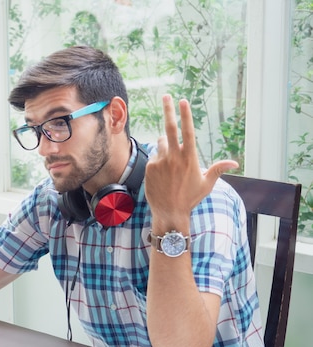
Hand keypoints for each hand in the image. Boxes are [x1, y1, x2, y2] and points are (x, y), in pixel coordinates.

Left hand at [145, 94, 237, 230]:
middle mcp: (174, 157)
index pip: (187, 131)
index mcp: (190, 158)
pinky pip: (154, 157)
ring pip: (161, 144)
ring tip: (170, 165)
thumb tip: (234, 163)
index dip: (185, 115)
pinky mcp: (150, 167)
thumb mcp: (206, 184)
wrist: (169, 212)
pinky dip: (158, 160)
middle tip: (166, 96)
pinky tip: (161, 175)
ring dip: (164, 147)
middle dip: (168, 110)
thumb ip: (218, 169)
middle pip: (169, 128)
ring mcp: (160, 161)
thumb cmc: (190, 198)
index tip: (183, 101)